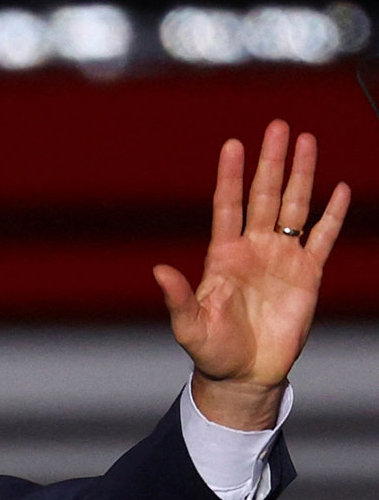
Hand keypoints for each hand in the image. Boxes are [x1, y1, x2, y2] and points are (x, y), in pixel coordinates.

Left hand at [153, 120, 349, 429]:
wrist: (245, 374)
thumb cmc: (212, 350)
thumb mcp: (189, 325)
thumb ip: (177, 297)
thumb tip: (159, 270)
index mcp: (223, 255)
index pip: (227, 205)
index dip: (231, 176)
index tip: (233, 145)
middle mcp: (253, 248)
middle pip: (264, 195)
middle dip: (271, 161)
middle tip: (278, 126)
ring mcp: (282, 258)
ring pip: (294, 206)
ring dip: (300, 175)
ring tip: (306, 141)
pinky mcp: (308, 275)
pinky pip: (323, 238)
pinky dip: (332, 215)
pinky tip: (339, 190)